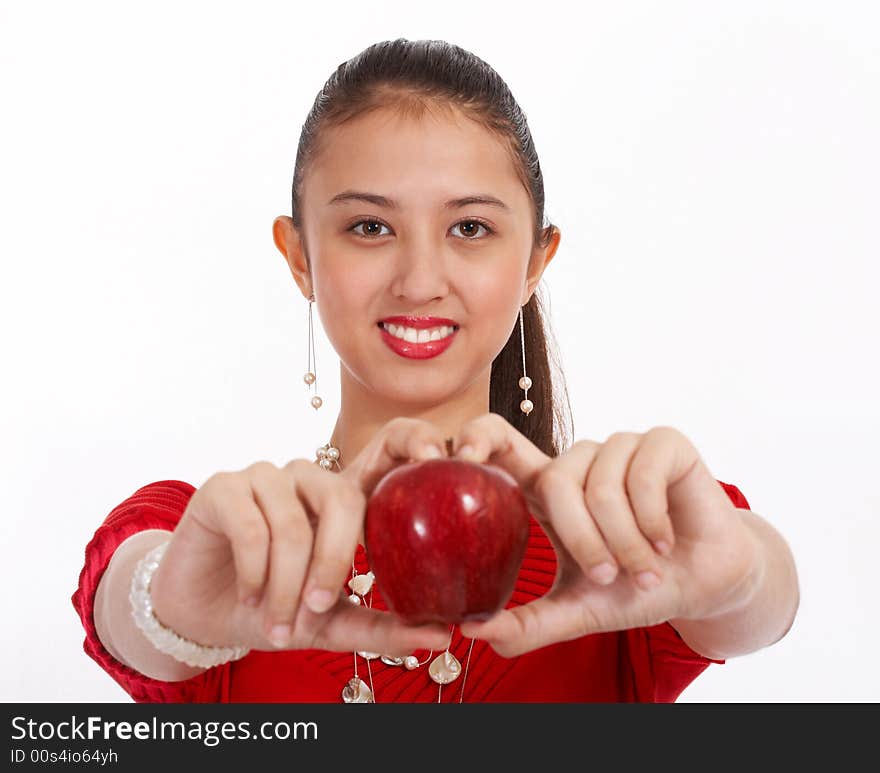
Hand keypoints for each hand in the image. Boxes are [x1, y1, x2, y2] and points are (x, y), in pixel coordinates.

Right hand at [149, 438, 450, 655]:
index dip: (410, 439)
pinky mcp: (223, 487)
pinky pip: (251, 528)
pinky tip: (249, 597)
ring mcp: (265, 477)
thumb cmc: (273, 609)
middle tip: (317, 609)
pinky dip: (253, 573)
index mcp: (340, 499)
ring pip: (292, 526)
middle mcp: (308, 478)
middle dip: (332, 563)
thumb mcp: (331, 624)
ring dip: (285, 586)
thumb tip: (443, 637)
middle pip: (341, 498)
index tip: (433, 451)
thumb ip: (382, 628)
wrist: (202, 614)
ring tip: (278, 625)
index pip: (382, 463)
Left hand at [451, 414, 760, 657]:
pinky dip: (652, 521)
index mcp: (549, 489)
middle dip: (582, 539)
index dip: (478, 437)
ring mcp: (620, 447)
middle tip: (607, 577)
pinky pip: (643, 475)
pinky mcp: (662, 442)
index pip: (502, 443)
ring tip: (645, 571)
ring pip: (602, 486)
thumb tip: (471, 632)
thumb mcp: (577, 611)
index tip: (460, 456)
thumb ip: (527, 623)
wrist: (703, 584)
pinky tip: (665, 542)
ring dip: (625, 541)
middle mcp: (580, 461)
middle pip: (556, 478)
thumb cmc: (634, 589)